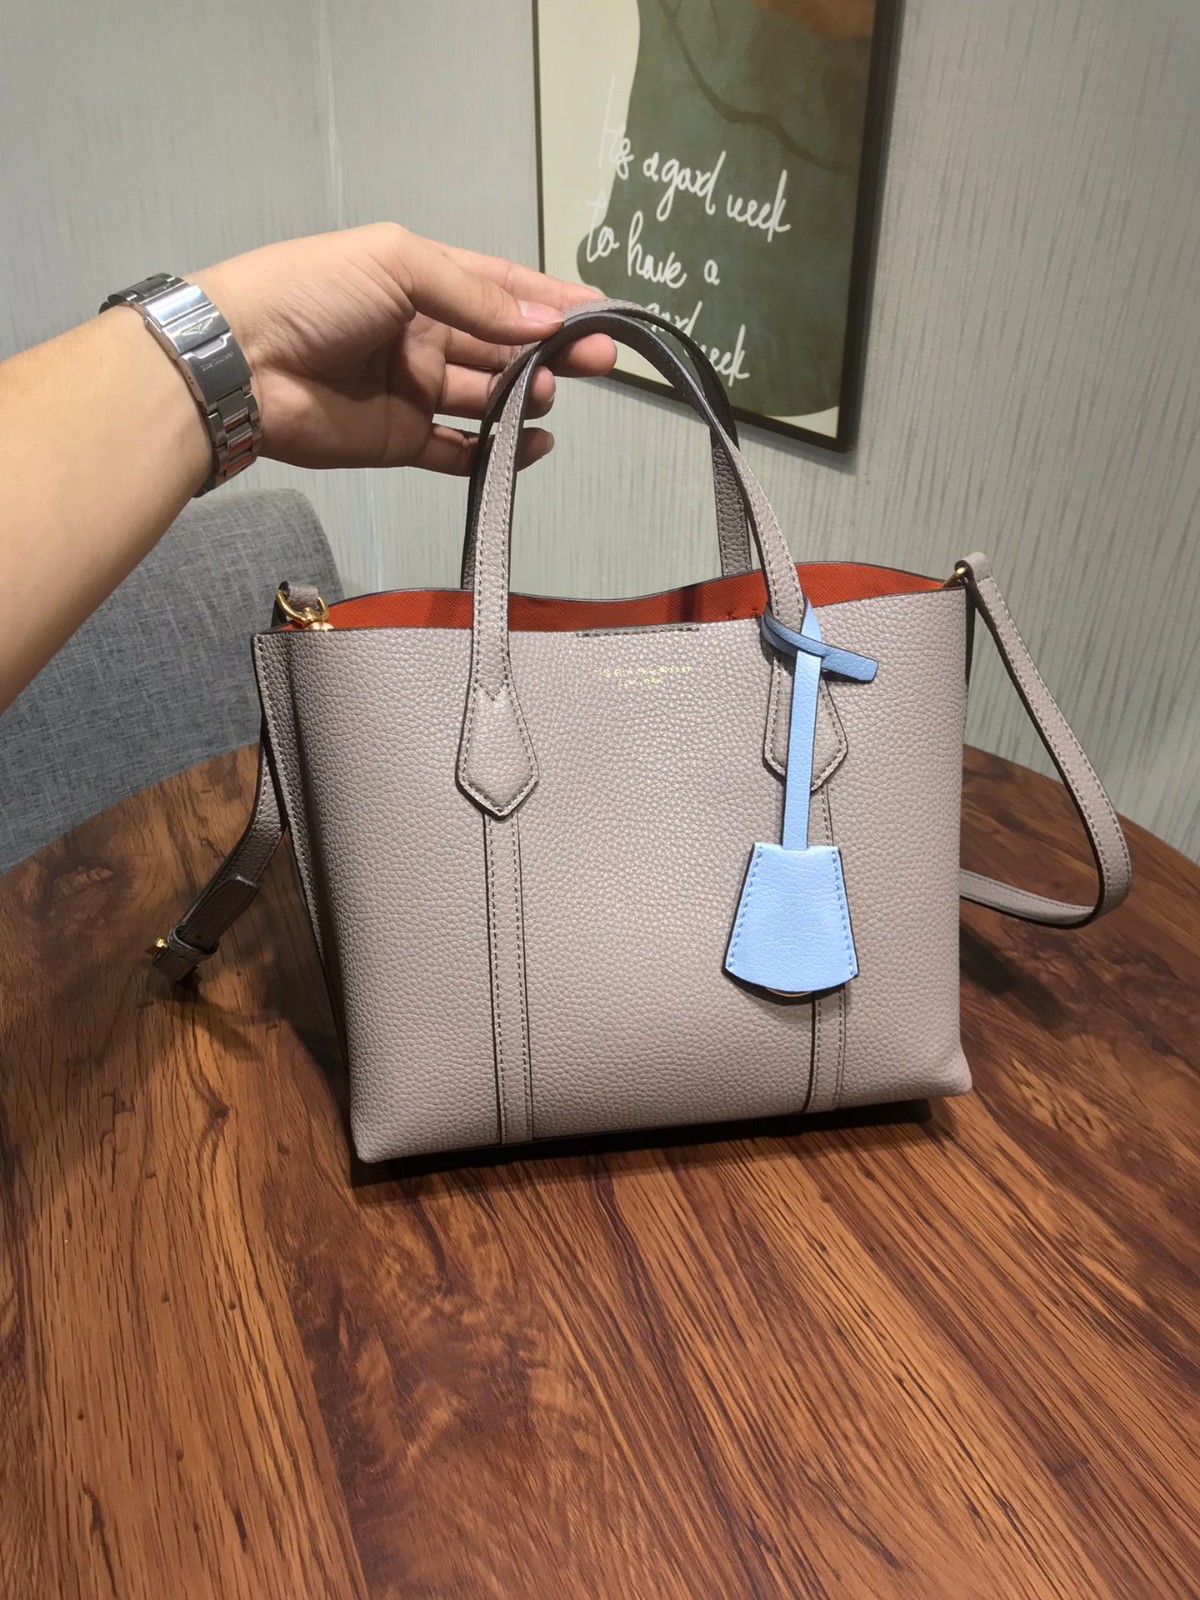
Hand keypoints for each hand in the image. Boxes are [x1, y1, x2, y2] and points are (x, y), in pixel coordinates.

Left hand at [195, 225, 615, 474]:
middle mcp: (421, 334)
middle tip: (597, 363)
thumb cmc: (311, 293)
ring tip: (542, 394)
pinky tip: (531, 445)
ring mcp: (413, 390)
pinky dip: (498, 452)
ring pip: (487, 397)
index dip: (550, 300)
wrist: (242, 364)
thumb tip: (545, 321)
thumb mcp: (398, 265)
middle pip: (502, 344)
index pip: (500, 287)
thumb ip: (474, 295)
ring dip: (524, 396)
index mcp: (420, 281)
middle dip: (551, 351)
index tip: (601, 314)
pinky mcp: (400, 441)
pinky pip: (461, 451)